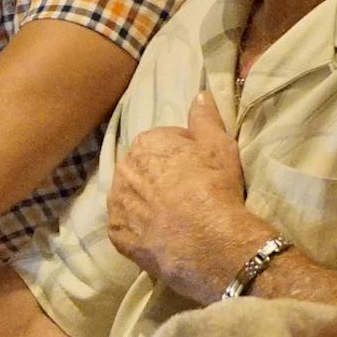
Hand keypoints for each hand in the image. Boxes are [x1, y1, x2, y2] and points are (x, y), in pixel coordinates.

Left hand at [106, 91, 273, 303]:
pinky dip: (141, 229)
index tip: (201, 170)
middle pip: (145, 169)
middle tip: (190, 194)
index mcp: (146, 142)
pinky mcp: (116, 234)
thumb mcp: (219, 145)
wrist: (208, 242)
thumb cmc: (215, 188)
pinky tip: (162, 234)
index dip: (186, 155)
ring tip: (175, 216)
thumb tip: (200, 94)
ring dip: (148, 202)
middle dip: (162, 177)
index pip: (165, 142)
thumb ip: (205, 117)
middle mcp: (123, 169)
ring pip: (133, 197)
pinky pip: (128, 226)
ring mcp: (116, 203)